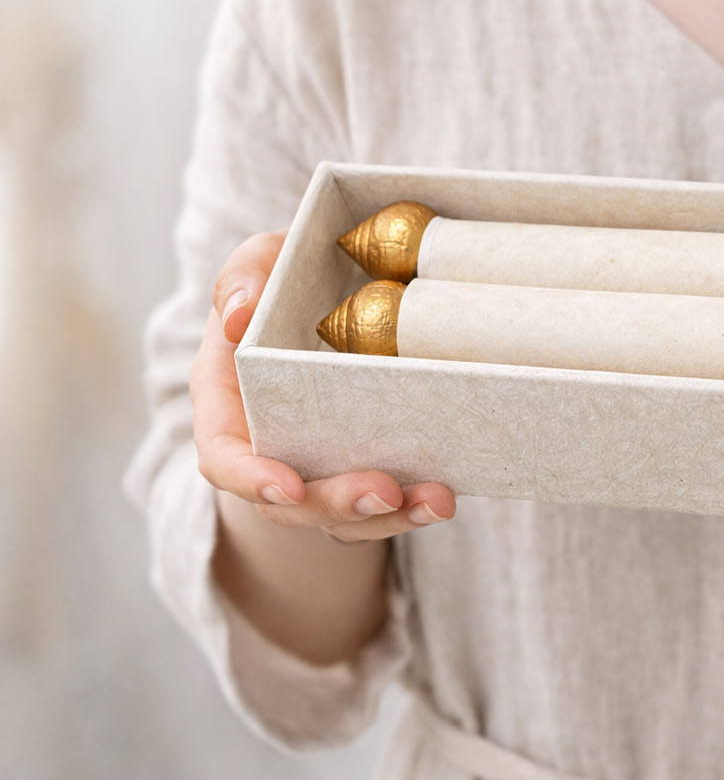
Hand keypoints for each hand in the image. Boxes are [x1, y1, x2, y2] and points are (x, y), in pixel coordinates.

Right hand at [190, 230, 456, 541]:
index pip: (223, 458)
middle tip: (385, 491)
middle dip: (338, 503)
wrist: (344, 288)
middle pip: (292, 503)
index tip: (289, 488)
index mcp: (230, 404)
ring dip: (390, 516)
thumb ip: (242, 279)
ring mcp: (319, 465)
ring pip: (343, 515)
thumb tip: (238, 318)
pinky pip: (381, 505)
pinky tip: (444, 496)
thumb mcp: (262, 263)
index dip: (251, 480)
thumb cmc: (291, 279)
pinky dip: (413, 506)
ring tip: (436, 500)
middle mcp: (270, 446)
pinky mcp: (364, 469)